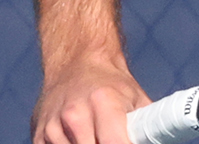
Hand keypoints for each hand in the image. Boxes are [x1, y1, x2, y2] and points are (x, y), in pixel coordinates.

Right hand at [32, 56, 150, 143]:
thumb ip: (147, 125)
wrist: (77, 63)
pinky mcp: (38, 135)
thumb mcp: (137, 99)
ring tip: (96, 137)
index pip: (114, 143)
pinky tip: (81, 140)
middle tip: (113, 140)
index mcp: (103, 103)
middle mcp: (75, 115)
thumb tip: (160, 137)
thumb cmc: (113, 85)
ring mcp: (53, 126)